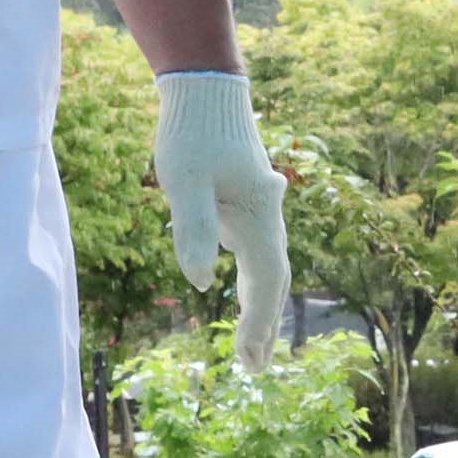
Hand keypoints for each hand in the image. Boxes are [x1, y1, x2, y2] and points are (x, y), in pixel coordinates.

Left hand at [153, 70, 292, 370]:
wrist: (207, 89)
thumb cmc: (192, 134)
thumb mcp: (184, 183)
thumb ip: (193, 230)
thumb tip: (198, 282)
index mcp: (257, 217)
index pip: (264, 282)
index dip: (257, 324)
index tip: (249, 360)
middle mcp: (266, 216)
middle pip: (273, 281)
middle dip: (265, 325)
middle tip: (258, 368)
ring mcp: (259, 209)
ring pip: (268, 267)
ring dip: (262, 306)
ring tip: (254, 344)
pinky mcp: (246, 201)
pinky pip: (256, 251)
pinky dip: (254, 280)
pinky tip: (245, 290)